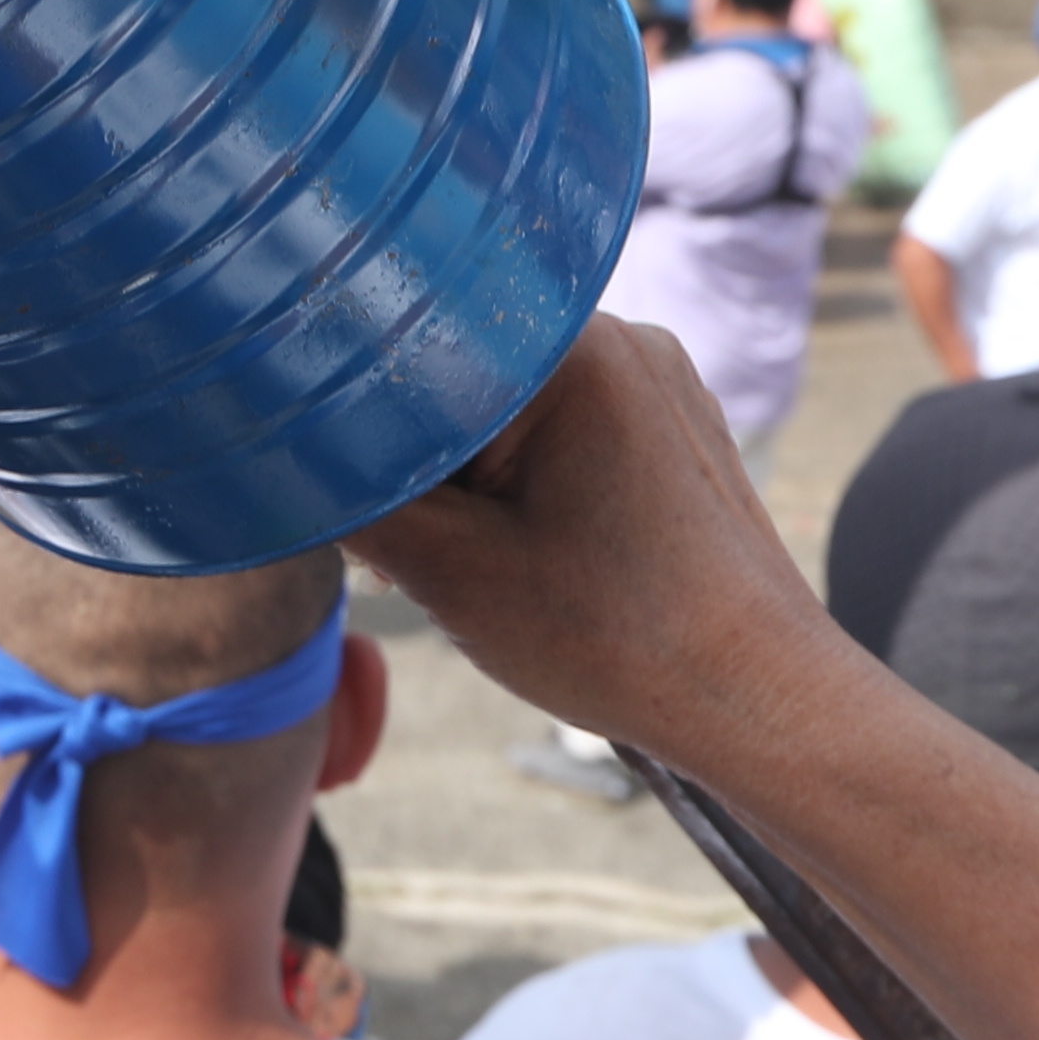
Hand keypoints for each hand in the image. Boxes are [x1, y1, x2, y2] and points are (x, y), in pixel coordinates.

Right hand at [340, 322, 836, 767]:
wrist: (760, 700)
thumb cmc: (621, 639)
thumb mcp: (451, 574)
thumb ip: (351, 503)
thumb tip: (277, 466)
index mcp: (571, 349)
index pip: (412, 343)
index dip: (354, 413)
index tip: (323, 472)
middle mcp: (622, 339)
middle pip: (458, 369)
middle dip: (413, 454)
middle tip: (408, 547)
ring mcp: (656, 381)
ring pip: (503, 404)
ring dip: (464, 475)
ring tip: (476, 561)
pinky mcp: (670, 427)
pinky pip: (559, 427)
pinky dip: (519, 482)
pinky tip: (523, 555)